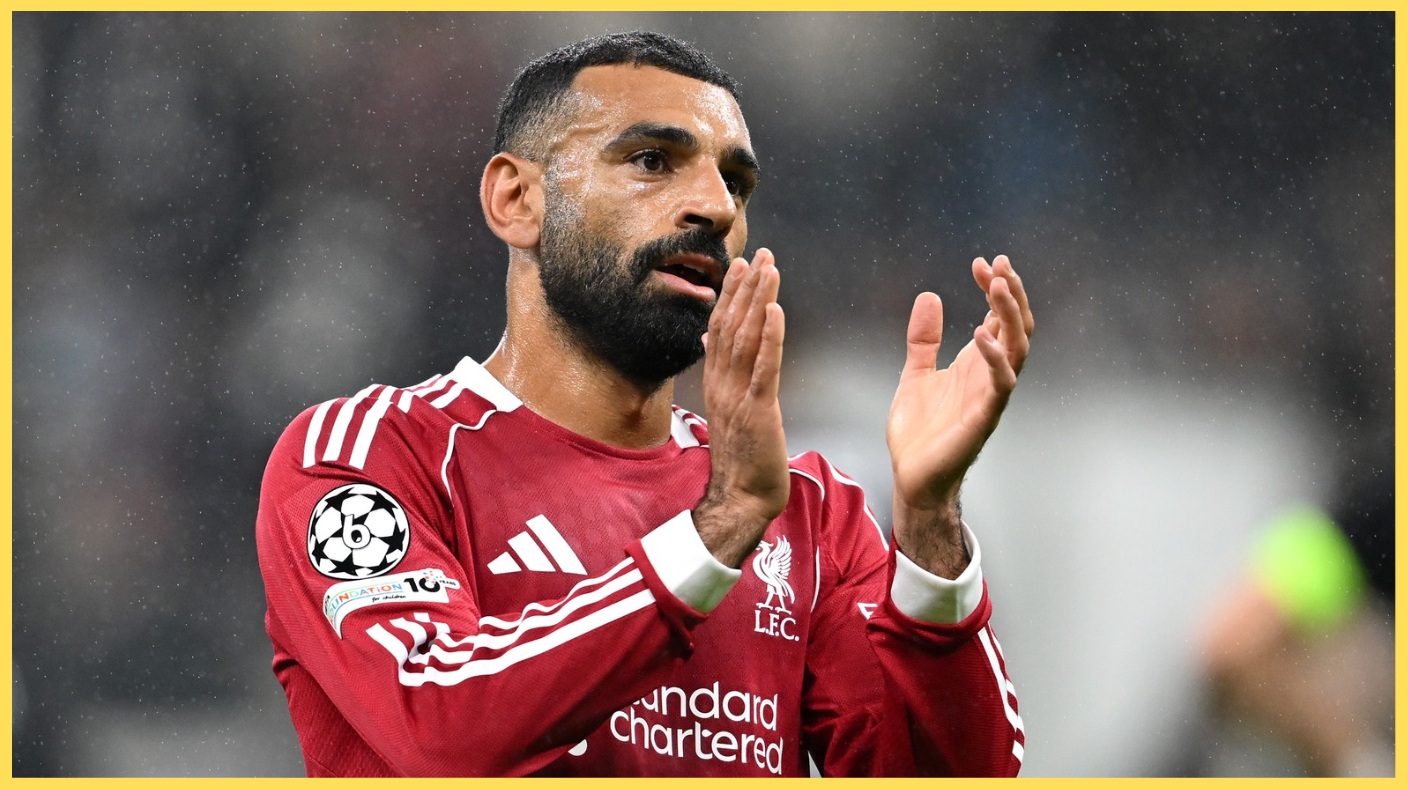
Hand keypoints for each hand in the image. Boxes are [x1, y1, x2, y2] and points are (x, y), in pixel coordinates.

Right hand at [693, 248, 789, 567]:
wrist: (741, 497)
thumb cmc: (742, 456)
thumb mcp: (727, 408)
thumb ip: (720, 372)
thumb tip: (708, 341)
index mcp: (716, 381)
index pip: (721, 328)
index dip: (732, 294)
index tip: (743, 264)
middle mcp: (722, 382)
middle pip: (732, 325)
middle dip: (747, 288)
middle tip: (761, 254)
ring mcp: (738, 395)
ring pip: (747, 339)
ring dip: (758, 301)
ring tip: (770, 270)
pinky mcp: (757, 410)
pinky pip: (764, 367)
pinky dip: (771, 337)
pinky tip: (777, 312)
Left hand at [887, 255, 1032, 576]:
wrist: (911, 477)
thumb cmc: (919, 433)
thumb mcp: (915, 373)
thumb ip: (924, 339)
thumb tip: (930, 297)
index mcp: (977, 364)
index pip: (999, 317)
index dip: (995, 287)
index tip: (981, 262)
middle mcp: (990, 376)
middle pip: (1017, 327)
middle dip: (1011, 293)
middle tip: (998, 264)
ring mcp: (990, 396)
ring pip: (1017, 349)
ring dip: (1010, 316)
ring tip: (996, 286)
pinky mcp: (983, 418)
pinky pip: (1000, 384)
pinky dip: (995, 357)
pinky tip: (982, 333)